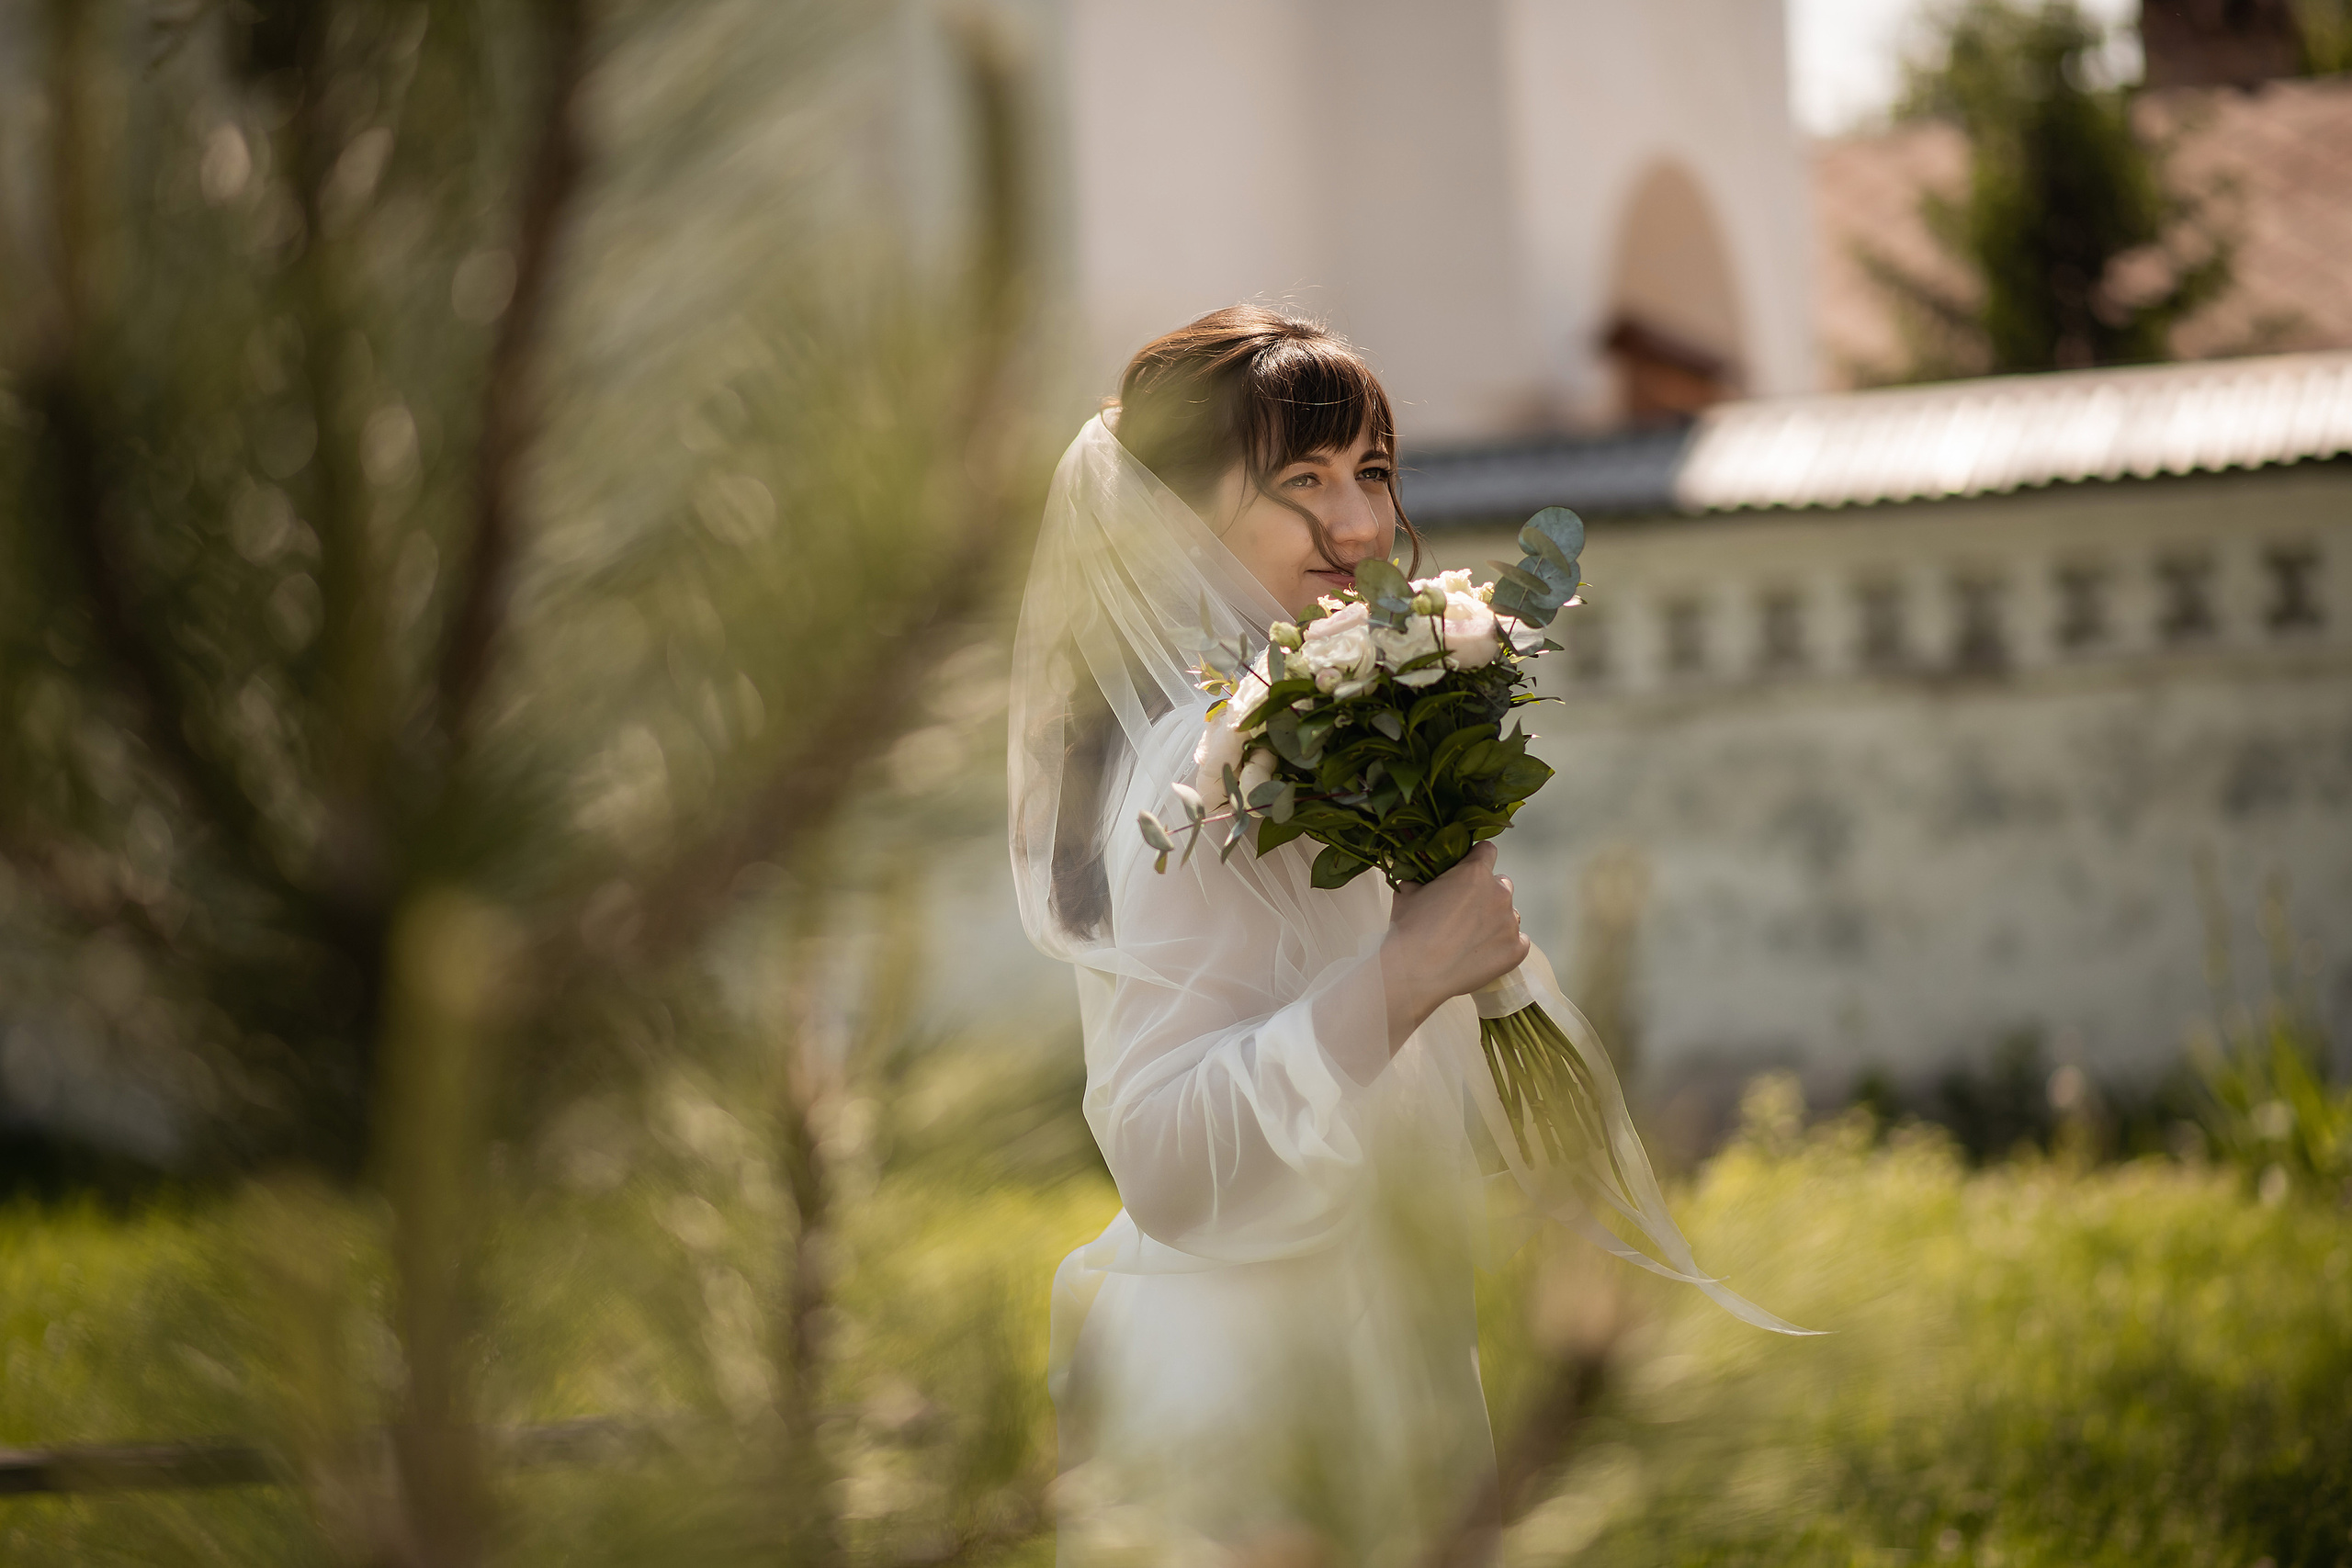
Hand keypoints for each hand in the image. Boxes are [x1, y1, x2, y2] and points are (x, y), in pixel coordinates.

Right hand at [1380, 842, 1529, 1050]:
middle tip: (1464, 912)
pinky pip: (1518, 941)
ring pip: (1508, 914)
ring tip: (1471, 939)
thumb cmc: (1409, 930)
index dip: (1474, 860)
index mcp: (1475, 873)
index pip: (1486, 851)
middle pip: (1501, 884)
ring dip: (1494, 920)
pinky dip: (1504, 945)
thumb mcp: (1407, 892)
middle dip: (1485, 893)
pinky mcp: (1516, 950)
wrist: (1416, 972)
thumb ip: (1421, 878)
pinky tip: (1484, 954)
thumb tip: (1418, 877)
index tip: (1464, 872)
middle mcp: (1499, 893)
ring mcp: (1510, 923)